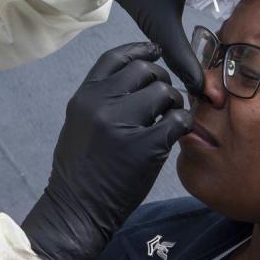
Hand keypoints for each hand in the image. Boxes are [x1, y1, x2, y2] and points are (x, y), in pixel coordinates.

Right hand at [21, 42, 191, 259]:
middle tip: (165, 97)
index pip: (116, 57)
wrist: (76, 209)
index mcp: (85, 96)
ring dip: (173, 102)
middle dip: (161, 79)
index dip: (139, 51)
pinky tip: (176, 133)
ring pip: (164, 91)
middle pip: (145, 70)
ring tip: (168, 118)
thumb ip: (100, 99)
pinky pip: (178, 119)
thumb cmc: (79, 169)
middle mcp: (101, 104)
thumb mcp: (79, 123)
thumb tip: (132, 77)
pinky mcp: (146, 147)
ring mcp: (123, 124)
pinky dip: (182, 123)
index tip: (155, 52)